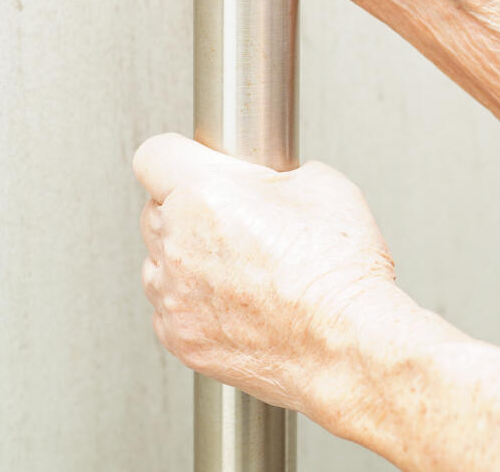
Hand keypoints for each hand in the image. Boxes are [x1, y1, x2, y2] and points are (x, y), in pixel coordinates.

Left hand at [134, 134, 400, 416]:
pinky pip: (169, 306)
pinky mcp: (180, 338)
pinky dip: (192, 301)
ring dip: (186, 255)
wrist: (347, 344)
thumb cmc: (337, 271)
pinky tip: (235, 299)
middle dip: (187, 206)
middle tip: (233, 216)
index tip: (194, 163)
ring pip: (158, 259)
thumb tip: (267, 179)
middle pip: (155, 208)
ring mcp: (174, 295)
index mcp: (205, 194)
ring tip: (237, 263)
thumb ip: (274, 172)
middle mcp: (179, 243)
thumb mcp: (320, 184)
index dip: (180, 156)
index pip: (153, 155)